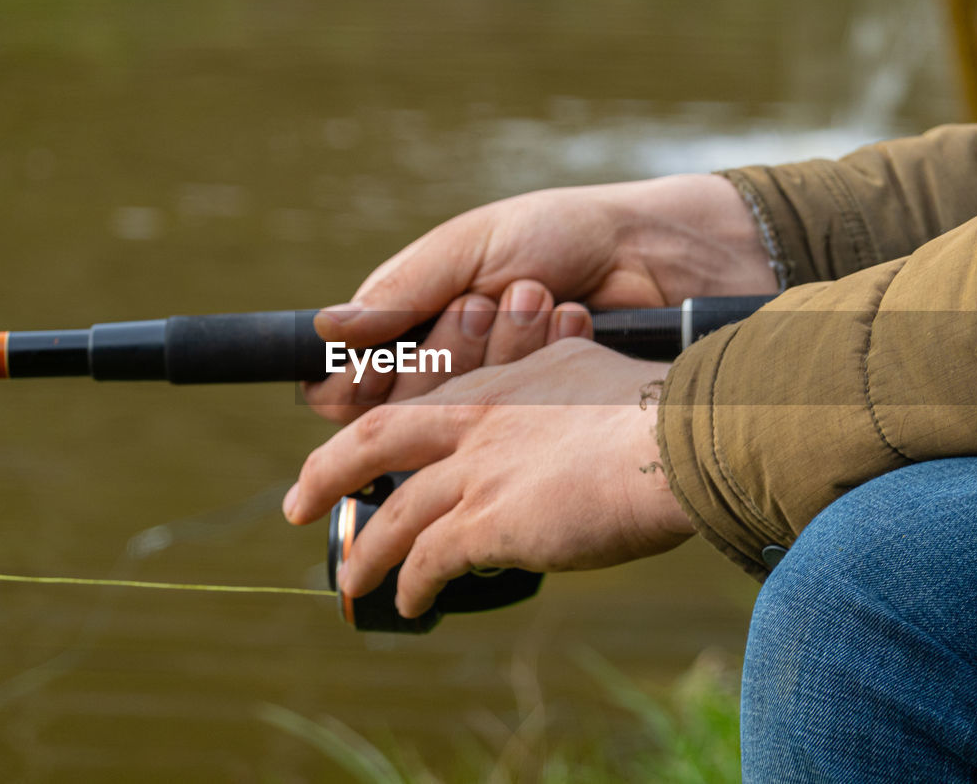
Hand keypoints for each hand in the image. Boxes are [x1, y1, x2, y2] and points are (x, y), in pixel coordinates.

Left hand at [284, 339, 695, 617]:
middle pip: (373, 440)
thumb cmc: (655, 411)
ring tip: (351, 579)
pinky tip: (411, 603)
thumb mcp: (589, 372)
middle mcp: (476, 419)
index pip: (420, 404)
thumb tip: (554, 419)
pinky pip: (430, 560)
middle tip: (299, 503)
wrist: (678, 439)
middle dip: (327, 474)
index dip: (380, 431)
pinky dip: (414, 584)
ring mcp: (479, 469)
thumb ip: (555, 389)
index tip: (360, 452)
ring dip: (368, 551)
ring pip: (395, 512)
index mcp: (499, 381)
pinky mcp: (491, 520)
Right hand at [304, 174, 775, 420]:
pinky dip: (542, 360)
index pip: (356, 385)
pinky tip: (573, 317)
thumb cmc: (560, 232)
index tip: (394, 353)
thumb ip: (402, 291)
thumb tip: (331, 330)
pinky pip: (517, 418)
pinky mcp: (545, 415)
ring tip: (537, 297)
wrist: (654, 251)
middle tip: (487, 300)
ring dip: (500, 349)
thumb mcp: (471, 247)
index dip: (369, 378)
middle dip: (450, 347)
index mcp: (417, 323)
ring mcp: (499, 396)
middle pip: (406, 406)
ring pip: (461, 413)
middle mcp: (451, 367)